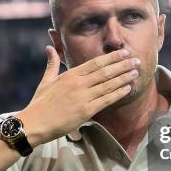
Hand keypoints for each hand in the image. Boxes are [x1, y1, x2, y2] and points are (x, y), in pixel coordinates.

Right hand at [18, 46, 139, 146]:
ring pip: (108, 84)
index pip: (96, 63)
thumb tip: (49, 47)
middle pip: (105, 71)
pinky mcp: (85, 111)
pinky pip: (106, 100)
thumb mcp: (46, 81)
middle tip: (136, 60)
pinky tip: (128, 89)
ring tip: (136, 72)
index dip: (112, 57)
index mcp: (70, 75)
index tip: (124, 52)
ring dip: (124, 77)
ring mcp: (83, 97)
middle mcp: (78, 83)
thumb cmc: (39, 103)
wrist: (34, 123)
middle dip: (123, 65)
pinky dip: (118, 93)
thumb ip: (52, 64)